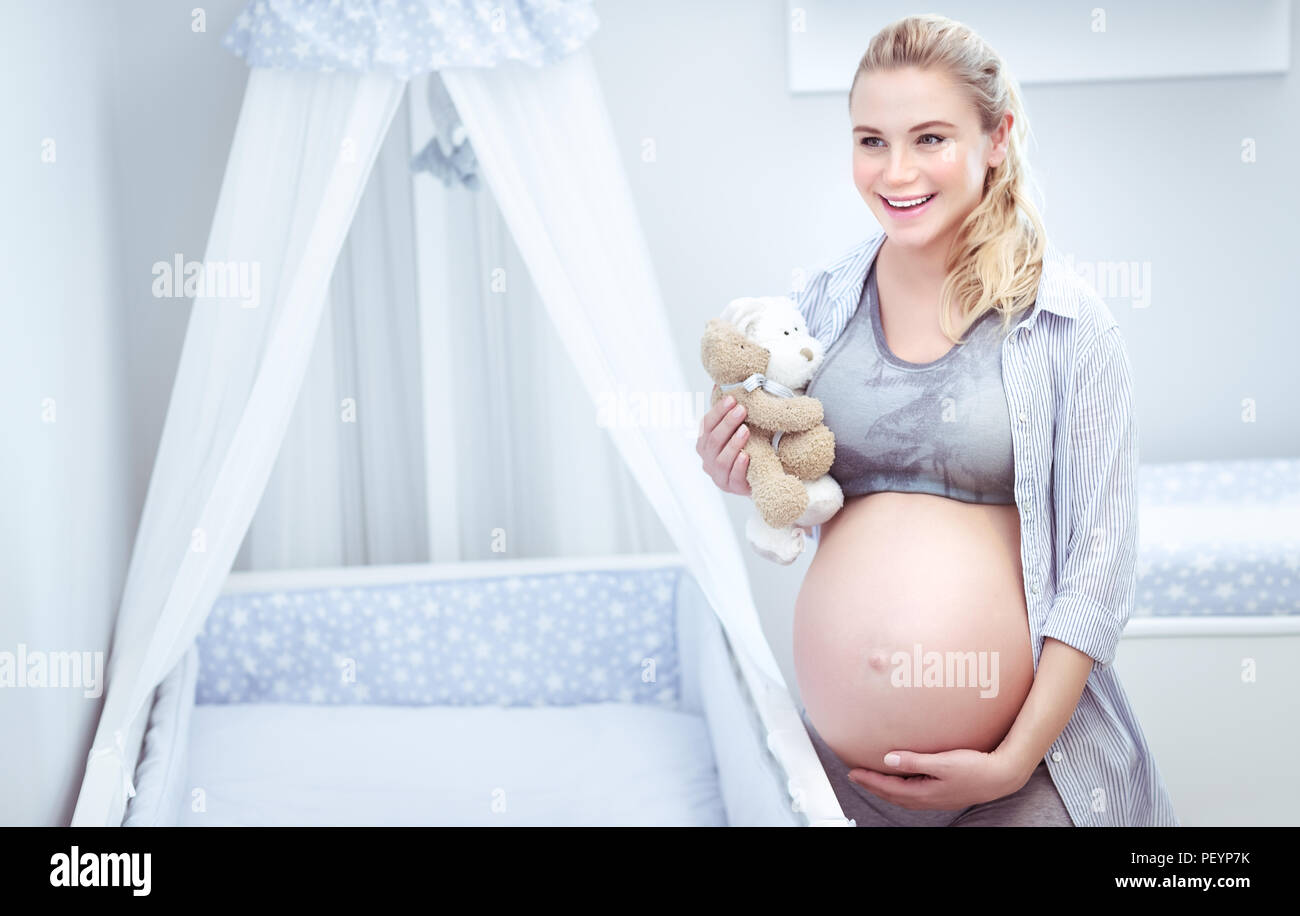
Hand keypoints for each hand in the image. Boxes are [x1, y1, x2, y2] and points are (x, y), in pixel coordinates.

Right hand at [697, 386, 750, 495]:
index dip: (718, 411)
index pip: (707, 424)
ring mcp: (718, 475)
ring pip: (721, 459)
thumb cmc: (743, 448)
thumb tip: (719, 384)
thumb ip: (726, 412)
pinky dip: (739, 466)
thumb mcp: (734, 429)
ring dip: (733, 443)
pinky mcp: (732, 487)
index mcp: (704, 442)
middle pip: (713, 440)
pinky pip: (734, 477)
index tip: (731, 398)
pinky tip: (747, 456)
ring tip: (745, 430)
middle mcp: (707, 459)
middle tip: (742, 409)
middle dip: (727, 423)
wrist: (757, 476)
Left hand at [846, 747, 1033, 809]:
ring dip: (885, 789)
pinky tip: (902, 782)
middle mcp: (927, 799)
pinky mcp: (942, 795)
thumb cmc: (975, 768)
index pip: (888, 787)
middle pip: (892, 795)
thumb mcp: (942, 762)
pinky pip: (913, 795)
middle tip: (856, 776)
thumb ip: (914, 761)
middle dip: (872, 785)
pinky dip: (900, 789)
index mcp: (924, 793)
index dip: (869, 779)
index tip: (853, 772)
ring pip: (902, 797)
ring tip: (873, 779)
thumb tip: (889, 758)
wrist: (1001, 777)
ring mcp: (935, 799)